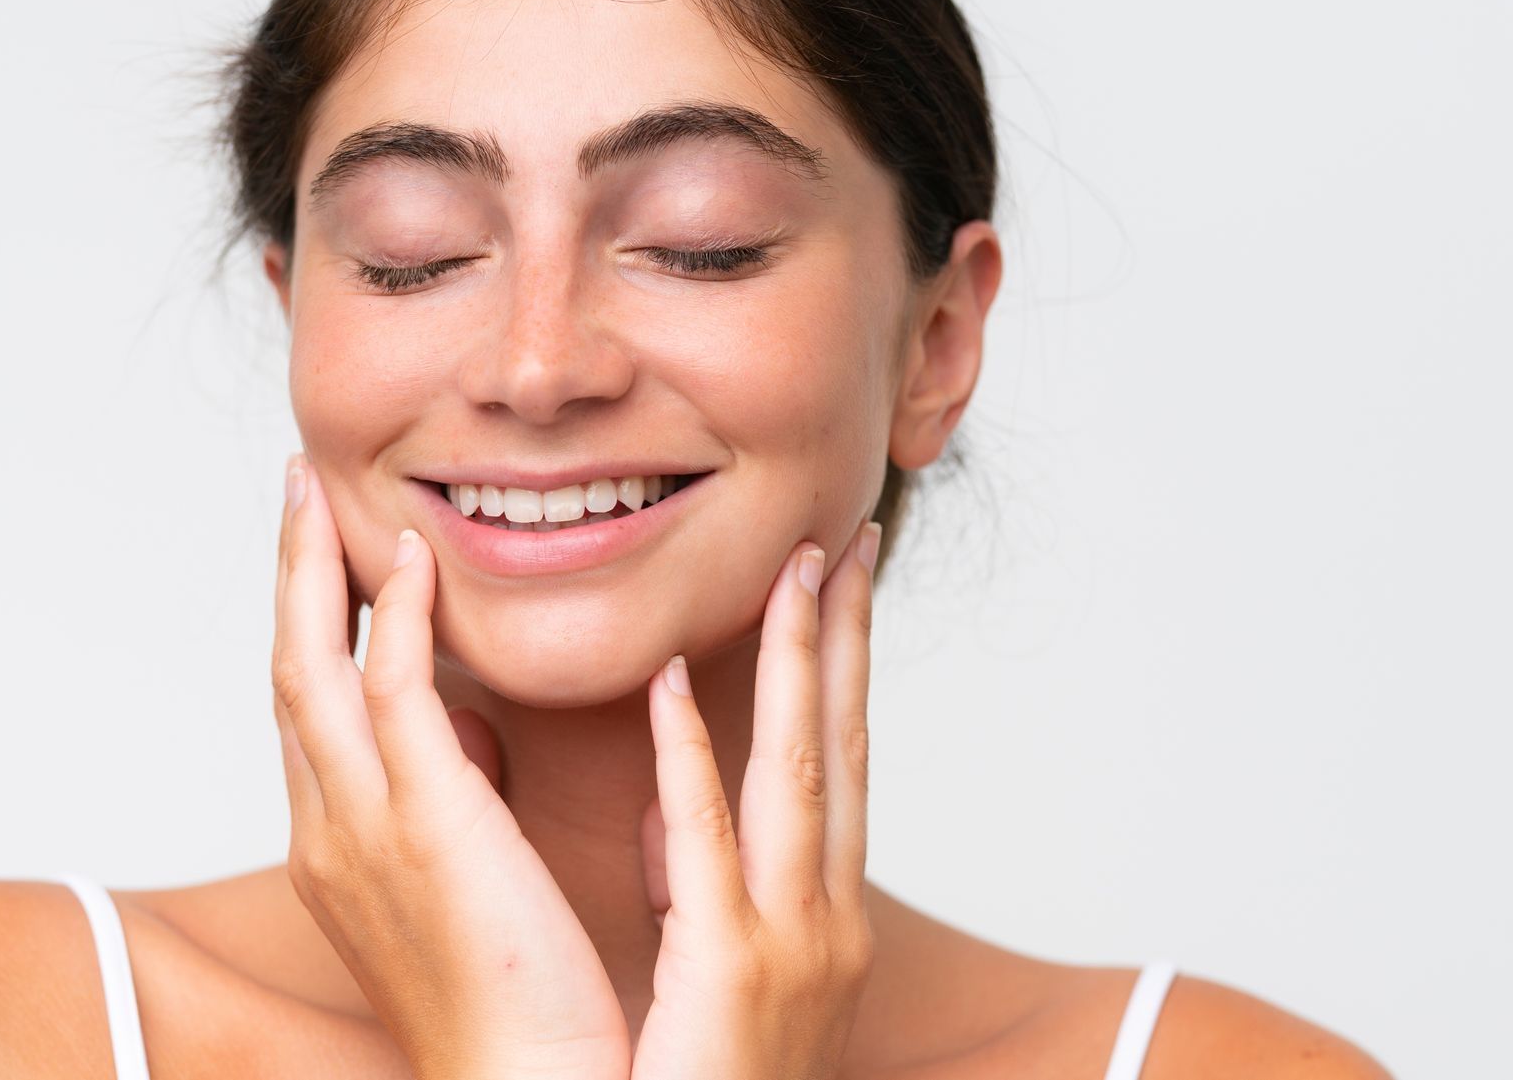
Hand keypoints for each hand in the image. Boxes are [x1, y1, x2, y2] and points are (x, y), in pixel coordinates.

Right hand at [270, 454, 631, 1079]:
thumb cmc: (513, 997)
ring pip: (313, 667)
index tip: (317, 548)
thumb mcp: (462, 881)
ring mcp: (363, 827)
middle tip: (293, 490)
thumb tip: (468, 733)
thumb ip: (450, 799)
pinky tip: (411, 555)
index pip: (306, 706)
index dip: (305, 620)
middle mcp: (328, 829)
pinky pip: (392, 693)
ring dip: (315, 570)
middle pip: (287, 671)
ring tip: (317, 492)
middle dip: (287, 575)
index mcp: (336, 846)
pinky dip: (396, 616)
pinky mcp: (426, 823)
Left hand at [632, 524, 883, 1079]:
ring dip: (798, 664)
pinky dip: (691, 762)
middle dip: (848, 639)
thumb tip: (673, 815)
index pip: (836, 763)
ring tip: (796, 568)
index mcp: (818, 918)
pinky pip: (705, 848)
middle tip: (849, 536)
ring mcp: (788, 949)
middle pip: (842, 748)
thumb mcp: (719, 984)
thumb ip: (702, 889)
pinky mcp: (728, 979)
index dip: (842, 668)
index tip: (837, 582)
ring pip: (799, 776)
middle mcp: (824, 922)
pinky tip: (671, 685)